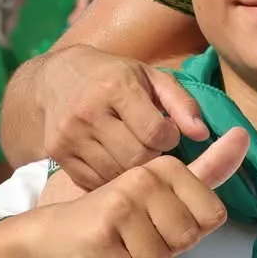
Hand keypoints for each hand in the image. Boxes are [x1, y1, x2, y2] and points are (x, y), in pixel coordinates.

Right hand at [22, 128, 248, 257]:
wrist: (50, 233)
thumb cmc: (117, 214)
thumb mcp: (164, 188)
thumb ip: (209, 167)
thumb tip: (245, 136)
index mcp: (165, 167)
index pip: (213, 216)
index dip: (190, 230)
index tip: (162, 220)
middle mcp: (143, 180)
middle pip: (187, 241)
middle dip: (166, 251)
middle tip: (137, 237)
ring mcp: (118, 209)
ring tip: (120, 247)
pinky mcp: (97, 241)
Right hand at [32, 45, 208, 189]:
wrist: (54, 79)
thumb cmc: (113, 76)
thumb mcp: (151, 77)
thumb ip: (181, 103)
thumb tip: (202, 134)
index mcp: (115, 87)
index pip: (154, 131)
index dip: (169, 138)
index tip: (168, 132)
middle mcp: (88, 112)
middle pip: (136, 157)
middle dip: (153, 157)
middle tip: (154, 148)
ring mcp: (69, 135)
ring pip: (115, 173)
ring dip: (133, 171)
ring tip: (136, 154)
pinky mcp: (57, 152)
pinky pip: (93, 181)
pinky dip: (110, 178)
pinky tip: (115, 162)